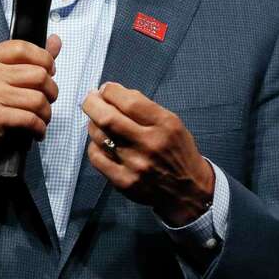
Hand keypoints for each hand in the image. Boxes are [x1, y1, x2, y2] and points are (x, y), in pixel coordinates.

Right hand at [0, 35, 60, 196]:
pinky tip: (36, 131)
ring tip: (42, 119)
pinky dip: (39, 128)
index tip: (49, 73)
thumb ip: (29, 60)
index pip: (23, 48)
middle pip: (38, 74)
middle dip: (51, 91)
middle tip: (47, 102)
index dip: (44, 60)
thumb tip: (56, 40)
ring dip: (46, 113)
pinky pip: (31, 119)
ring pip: (38, 99)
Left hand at [82, 82, 214, 225]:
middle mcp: (149, 144)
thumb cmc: (177, 151)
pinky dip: (94, 145)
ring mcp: (135, 165)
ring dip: (93, 123)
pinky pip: (96, 157)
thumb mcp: (172, 123)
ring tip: (97, 120)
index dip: (111, 91)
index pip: (130, 101)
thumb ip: (145, 107)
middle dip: (92, 103)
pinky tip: (100, 143)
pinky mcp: (123, 182)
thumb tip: (113, 93)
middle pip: (108, 118)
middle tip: (90, 99)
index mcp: (165, 125)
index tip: (106, 89)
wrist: (187, 190)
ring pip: (99, 136)